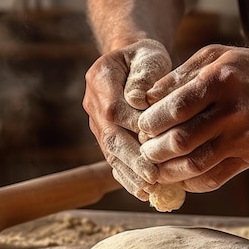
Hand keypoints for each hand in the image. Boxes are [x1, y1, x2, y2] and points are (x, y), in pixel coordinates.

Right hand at [83, 39, 171, 198]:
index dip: (133, 127)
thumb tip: (137, 101)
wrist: (133, 62)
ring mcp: (97, 122)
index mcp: (100, 78)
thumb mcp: (148, 56)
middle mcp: (93, 102)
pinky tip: (143, 192)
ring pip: (111, 152)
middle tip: (152, 176)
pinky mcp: (105, 136)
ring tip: (149, 190)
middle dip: (132, 158)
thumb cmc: (146, 59)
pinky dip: (128, 177)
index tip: (154, 141)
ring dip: (130, 173)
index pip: (114, 109)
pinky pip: (114, 159)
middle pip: (110, 136)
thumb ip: (144, 76)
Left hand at [137, 44, 248, 192]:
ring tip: (154, 166)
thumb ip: (177, 76)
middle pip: (182, 141)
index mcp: (221, 82)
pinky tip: (177, 176)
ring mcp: (243, 139)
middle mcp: (233, 112)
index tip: (141, 126)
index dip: (152, 122)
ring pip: (195, 165)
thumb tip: (144, 99)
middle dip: (153, 150)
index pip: (176, 108)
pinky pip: (213, 179)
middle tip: (143, 150)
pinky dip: (189, 183)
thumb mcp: (213, 57)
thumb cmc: (246, 70)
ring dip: (167, 171)